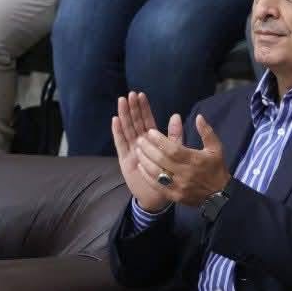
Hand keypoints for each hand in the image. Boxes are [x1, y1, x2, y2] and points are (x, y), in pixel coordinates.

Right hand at [112, 92, 172, 213]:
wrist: (158, 197)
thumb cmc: (167, 176)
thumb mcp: (175, 154)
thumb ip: (174, 136)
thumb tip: (176, 116)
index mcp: (151, 142)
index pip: (146, 121)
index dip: (143, 108)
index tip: (140, 95)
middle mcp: (139, 145)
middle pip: (135, 123)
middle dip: (132, 109)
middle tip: (130, 94)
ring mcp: (131, 152)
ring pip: (127, 130)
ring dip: (124, 116)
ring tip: (122, 101)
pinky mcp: (125, 161)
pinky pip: (121, 144)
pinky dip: (118, 132)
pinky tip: (115, 120)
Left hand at [133, 113, 230, 207]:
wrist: (220, 196)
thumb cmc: (216, 169)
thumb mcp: (216, 148)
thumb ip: (206, 132)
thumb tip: (198, 117)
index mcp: (195, 160)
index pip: (173, 149)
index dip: (160, 140)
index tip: (150, 131)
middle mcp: (185, 173)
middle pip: (161, 160)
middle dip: (148, 148)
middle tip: (140, 139)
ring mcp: (178, 186)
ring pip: (156, 173)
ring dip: (145, 161)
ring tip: (137, 150)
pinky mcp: (174, 196)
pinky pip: (156, 185)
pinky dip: (147, 175)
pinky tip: (141, 166)